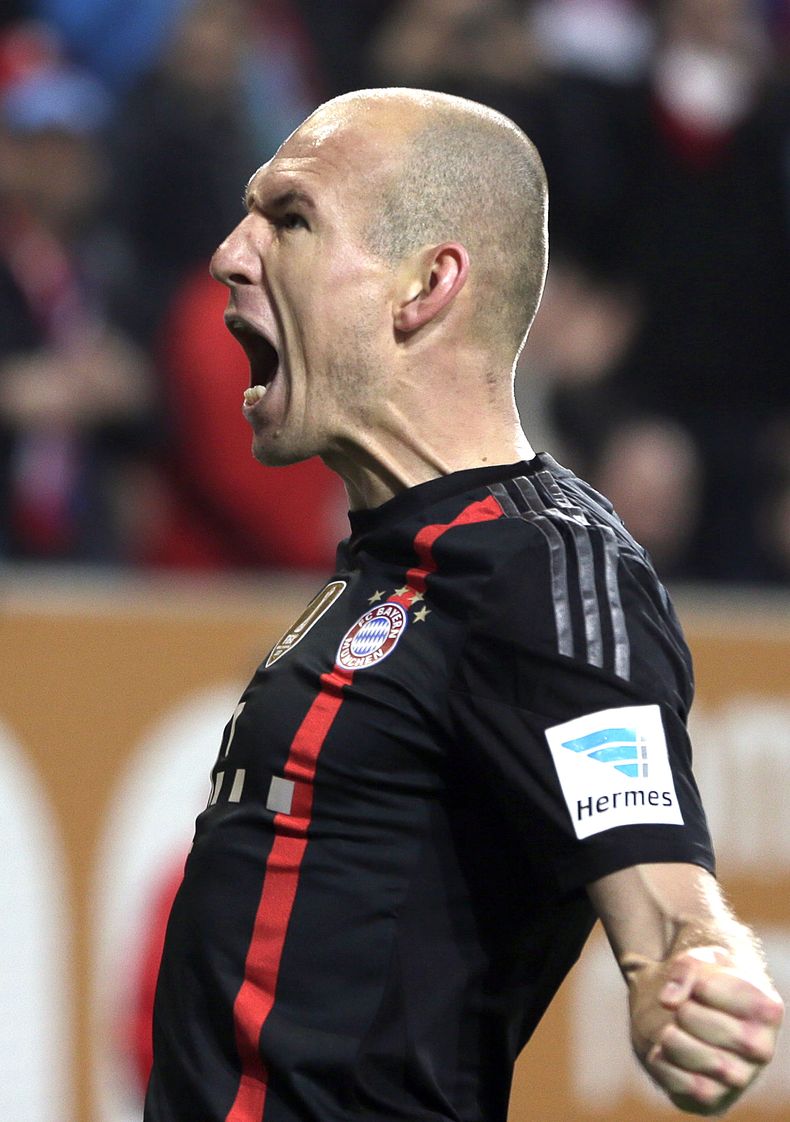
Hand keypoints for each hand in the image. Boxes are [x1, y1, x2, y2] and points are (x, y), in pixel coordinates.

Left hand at [643, 946, 783, 1114]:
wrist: (698, 1017)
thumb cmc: (707, 983)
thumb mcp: (700, 960)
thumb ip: (685, 967)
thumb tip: (668, 1000)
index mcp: (767, 1009)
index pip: (708, 989)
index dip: (693, 982)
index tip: (700, 984)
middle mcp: (761, 1048)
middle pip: (698, 1021)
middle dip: (681, 1010)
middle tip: (686, 1010)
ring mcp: (740, 1078)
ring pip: (692, 1056)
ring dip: (669, 1036)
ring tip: (673, 1030)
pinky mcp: (714, 1100)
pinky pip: (679, 1083)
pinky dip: (661, 1062)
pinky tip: (666, 1052)